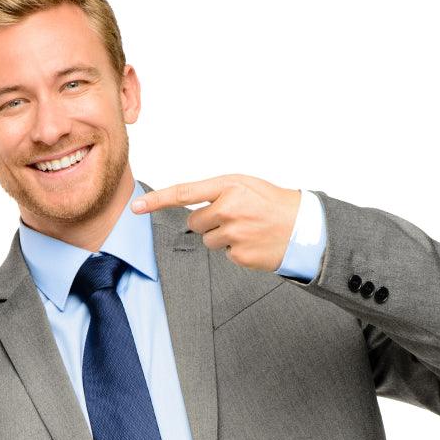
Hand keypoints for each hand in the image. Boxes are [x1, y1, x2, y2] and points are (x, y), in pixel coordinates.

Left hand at [132, 174, 299, 271]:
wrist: (304, 227)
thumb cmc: (272, 203)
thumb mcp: (245, 186)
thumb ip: (216, 192)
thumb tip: (187, 208)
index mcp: (229, 186)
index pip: (184, 193)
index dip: (157, 201)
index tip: (135, 206)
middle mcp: (229, 208)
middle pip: (195, 222)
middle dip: (210, 222)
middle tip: (236, 218)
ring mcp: (234, 232)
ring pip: (207, 240)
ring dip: (222, 237)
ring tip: (247, 230)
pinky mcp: (239, 254)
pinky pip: (224, 253)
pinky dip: (235, 250)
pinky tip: (253, 242)